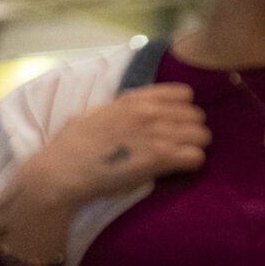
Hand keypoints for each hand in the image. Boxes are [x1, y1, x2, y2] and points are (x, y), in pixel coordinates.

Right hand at [17, 83, 209, 209]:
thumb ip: (122, 107)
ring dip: (194, 147)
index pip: (183, 94)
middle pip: (197, 116)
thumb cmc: (71, 145)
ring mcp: (157, 134)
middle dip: (191, 130)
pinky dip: (191, 164)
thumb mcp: (96, 113)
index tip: (174, 122)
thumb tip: (135, 108)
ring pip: (202, 136)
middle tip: (178, 144)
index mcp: (134, 99)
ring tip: (179, 157)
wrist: (61, 172)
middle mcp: (150, 112)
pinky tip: (178, 169)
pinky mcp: (160, 158)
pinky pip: (196, 156)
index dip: (183, 110)